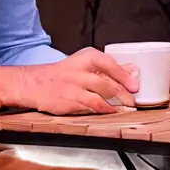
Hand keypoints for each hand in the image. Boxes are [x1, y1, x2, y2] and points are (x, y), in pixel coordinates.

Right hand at [9, 48, 137, 114]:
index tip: (135, 86)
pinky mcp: (71, 101)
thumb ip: (108, 68)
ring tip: (126, 109)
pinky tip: (111, 112)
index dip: (125, 76)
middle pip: (109, 83)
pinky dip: (104, 111)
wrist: (34, 83)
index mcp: (87, 57)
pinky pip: (92, 107)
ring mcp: (75, 87)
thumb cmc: (62, 74)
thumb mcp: (84, 64)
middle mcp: (81, 70)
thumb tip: (133, 71)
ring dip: (117, 105)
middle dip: (125, 94)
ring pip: (102, 97)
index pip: (111, 64)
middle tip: (134, 101)